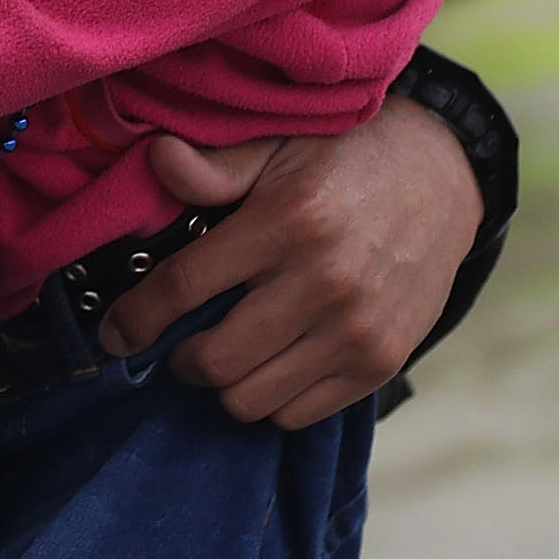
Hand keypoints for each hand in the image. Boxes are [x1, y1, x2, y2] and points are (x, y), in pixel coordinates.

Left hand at [99, 96, 480, 428]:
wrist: (443, 178)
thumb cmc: (344, 158)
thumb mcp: (279, 145)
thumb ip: (216, 166)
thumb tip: (155, 158)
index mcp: (286, 222)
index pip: (183, 287)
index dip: (135, 319)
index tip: (115, 335)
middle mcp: (323, 282)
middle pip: (215, 360)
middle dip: (181, 359)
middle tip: (179, 343)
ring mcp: (357, 329)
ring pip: (252, 398)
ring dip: (225, 383)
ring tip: (225, 353)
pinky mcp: (381, 360)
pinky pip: (299, 413)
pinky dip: (273, 398)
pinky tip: (271, 362)